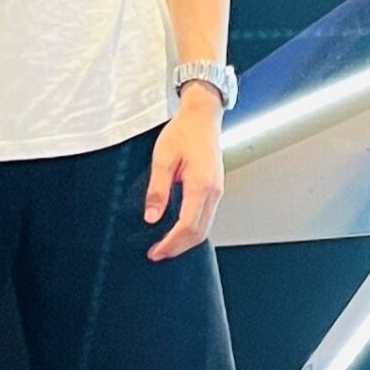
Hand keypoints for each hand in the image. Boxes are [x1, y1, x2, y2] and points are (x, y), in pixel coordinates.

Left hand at [144, 91, 225, 260]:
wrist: (202, 114)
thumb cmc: (183, 131)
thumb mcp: (162, 158)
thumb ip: (158, 189)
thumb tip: (152, 217)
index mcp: (201, 184)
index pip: (187, 225)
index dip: (171, 243)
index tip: (155, 251)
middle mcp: (214, 190)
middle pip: (199, 232)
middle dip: (178, 248)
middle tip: (157, 254)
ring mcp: (217, 189)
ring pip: (205, 226)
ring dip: (186, 240)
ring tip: (165, 245)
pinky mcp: (215, 187)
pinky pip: (206, 216)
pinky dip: (193, 229)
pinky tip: (178, 230)